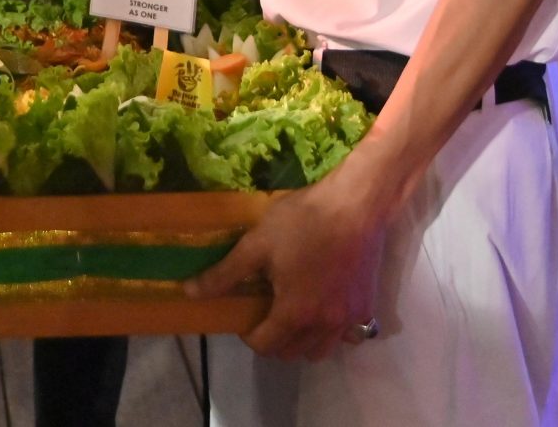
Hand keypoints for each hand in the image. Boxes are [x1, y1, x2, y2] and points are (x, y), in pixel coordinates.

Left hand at [186, 169, 388, 360]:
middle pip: (292, 352)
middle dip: (274, 340)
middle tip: (266, 313)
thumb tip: (190, 292)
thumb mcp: (256, 243)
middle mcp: (324, 325)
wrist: (356, 205)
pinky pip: (347, 337)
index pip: (265, 345)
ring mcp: (349, 319)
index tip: (246, 315)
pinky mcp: (367, 306)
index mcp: (294, 313)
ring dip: (303, 341)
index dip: (249, 335)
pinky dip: (332, 332)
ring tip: (294, 314)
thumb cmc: (303, 221)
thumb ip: (224, 274)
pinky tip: (325, 308)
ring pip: (320, 349)